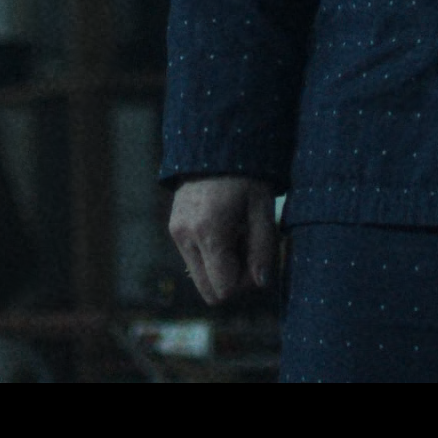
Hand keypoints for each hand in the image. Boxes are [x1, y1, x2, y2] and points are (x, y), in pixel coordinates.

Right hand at [167, 175, 279, 305]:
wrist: (215, 145)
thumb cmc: (246, 177)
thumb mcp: (262, 210)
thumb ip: (263, 249)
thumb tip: (261, 283)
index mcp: (209, 232)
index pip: (223, 288)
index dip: (244, 284)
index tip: (256, 259)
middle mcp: (186, 236)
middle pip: (208, 291)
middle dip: (231, 280)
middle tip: (247, 252)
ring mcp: (176, 233)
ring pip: (200, 277)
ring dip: (220, 267)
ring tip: (235, 238)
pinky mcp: (173, 228)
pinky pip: (193, 260)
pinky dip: (210, 255)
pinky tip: (223, 231)